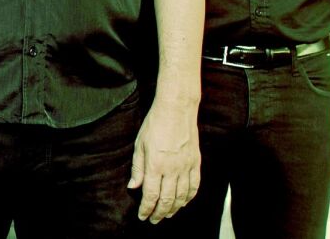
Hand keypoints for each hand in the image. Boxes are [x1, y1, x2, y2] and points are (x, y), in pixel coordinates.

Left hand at [128, 101, 199, 222]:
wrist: (177, 110)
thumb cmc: (154, 125)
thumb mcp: (139, 145)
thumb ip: (137, 168)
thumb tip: (133, 187)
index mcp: (155, 166)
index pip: (150, 195)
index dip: (146, 209)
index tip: (142, 216)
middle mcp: (172, 169)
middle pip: (167, 200)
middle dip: (159, 213)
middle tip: (154, 220)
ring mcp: (186, 167)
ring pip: (182, 196)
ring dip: (174, 208)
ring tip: (167, 214)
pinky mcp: (196, 163)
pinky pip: (195, 186)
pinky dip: (189, 197)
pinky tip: (184, 202)